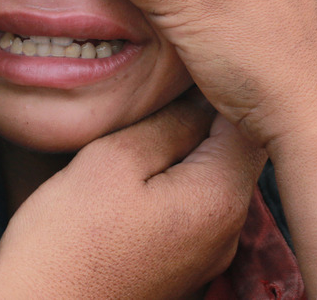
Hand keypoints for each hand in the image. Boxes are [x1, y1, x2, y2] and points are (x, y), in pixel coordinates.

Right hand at [0, 97, 264, 298]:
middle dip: (205, 108)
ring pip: (213, 171)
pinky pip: (194, 200)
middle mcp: (229, 228)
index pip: (248, 117)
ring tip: (149, 113)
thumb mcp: (113, 162)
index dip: (220, 78)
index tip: (188, 54)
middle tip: (164, 75)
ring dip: (189, 141)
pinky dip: (177, 172)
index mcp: (220, 196)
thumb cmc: (69, 242)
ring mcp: (208, 250)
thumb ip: (167, 123)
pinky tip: (143, 161)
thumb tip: (199, 95)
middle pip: (235, 145)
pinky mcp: (183, 261)